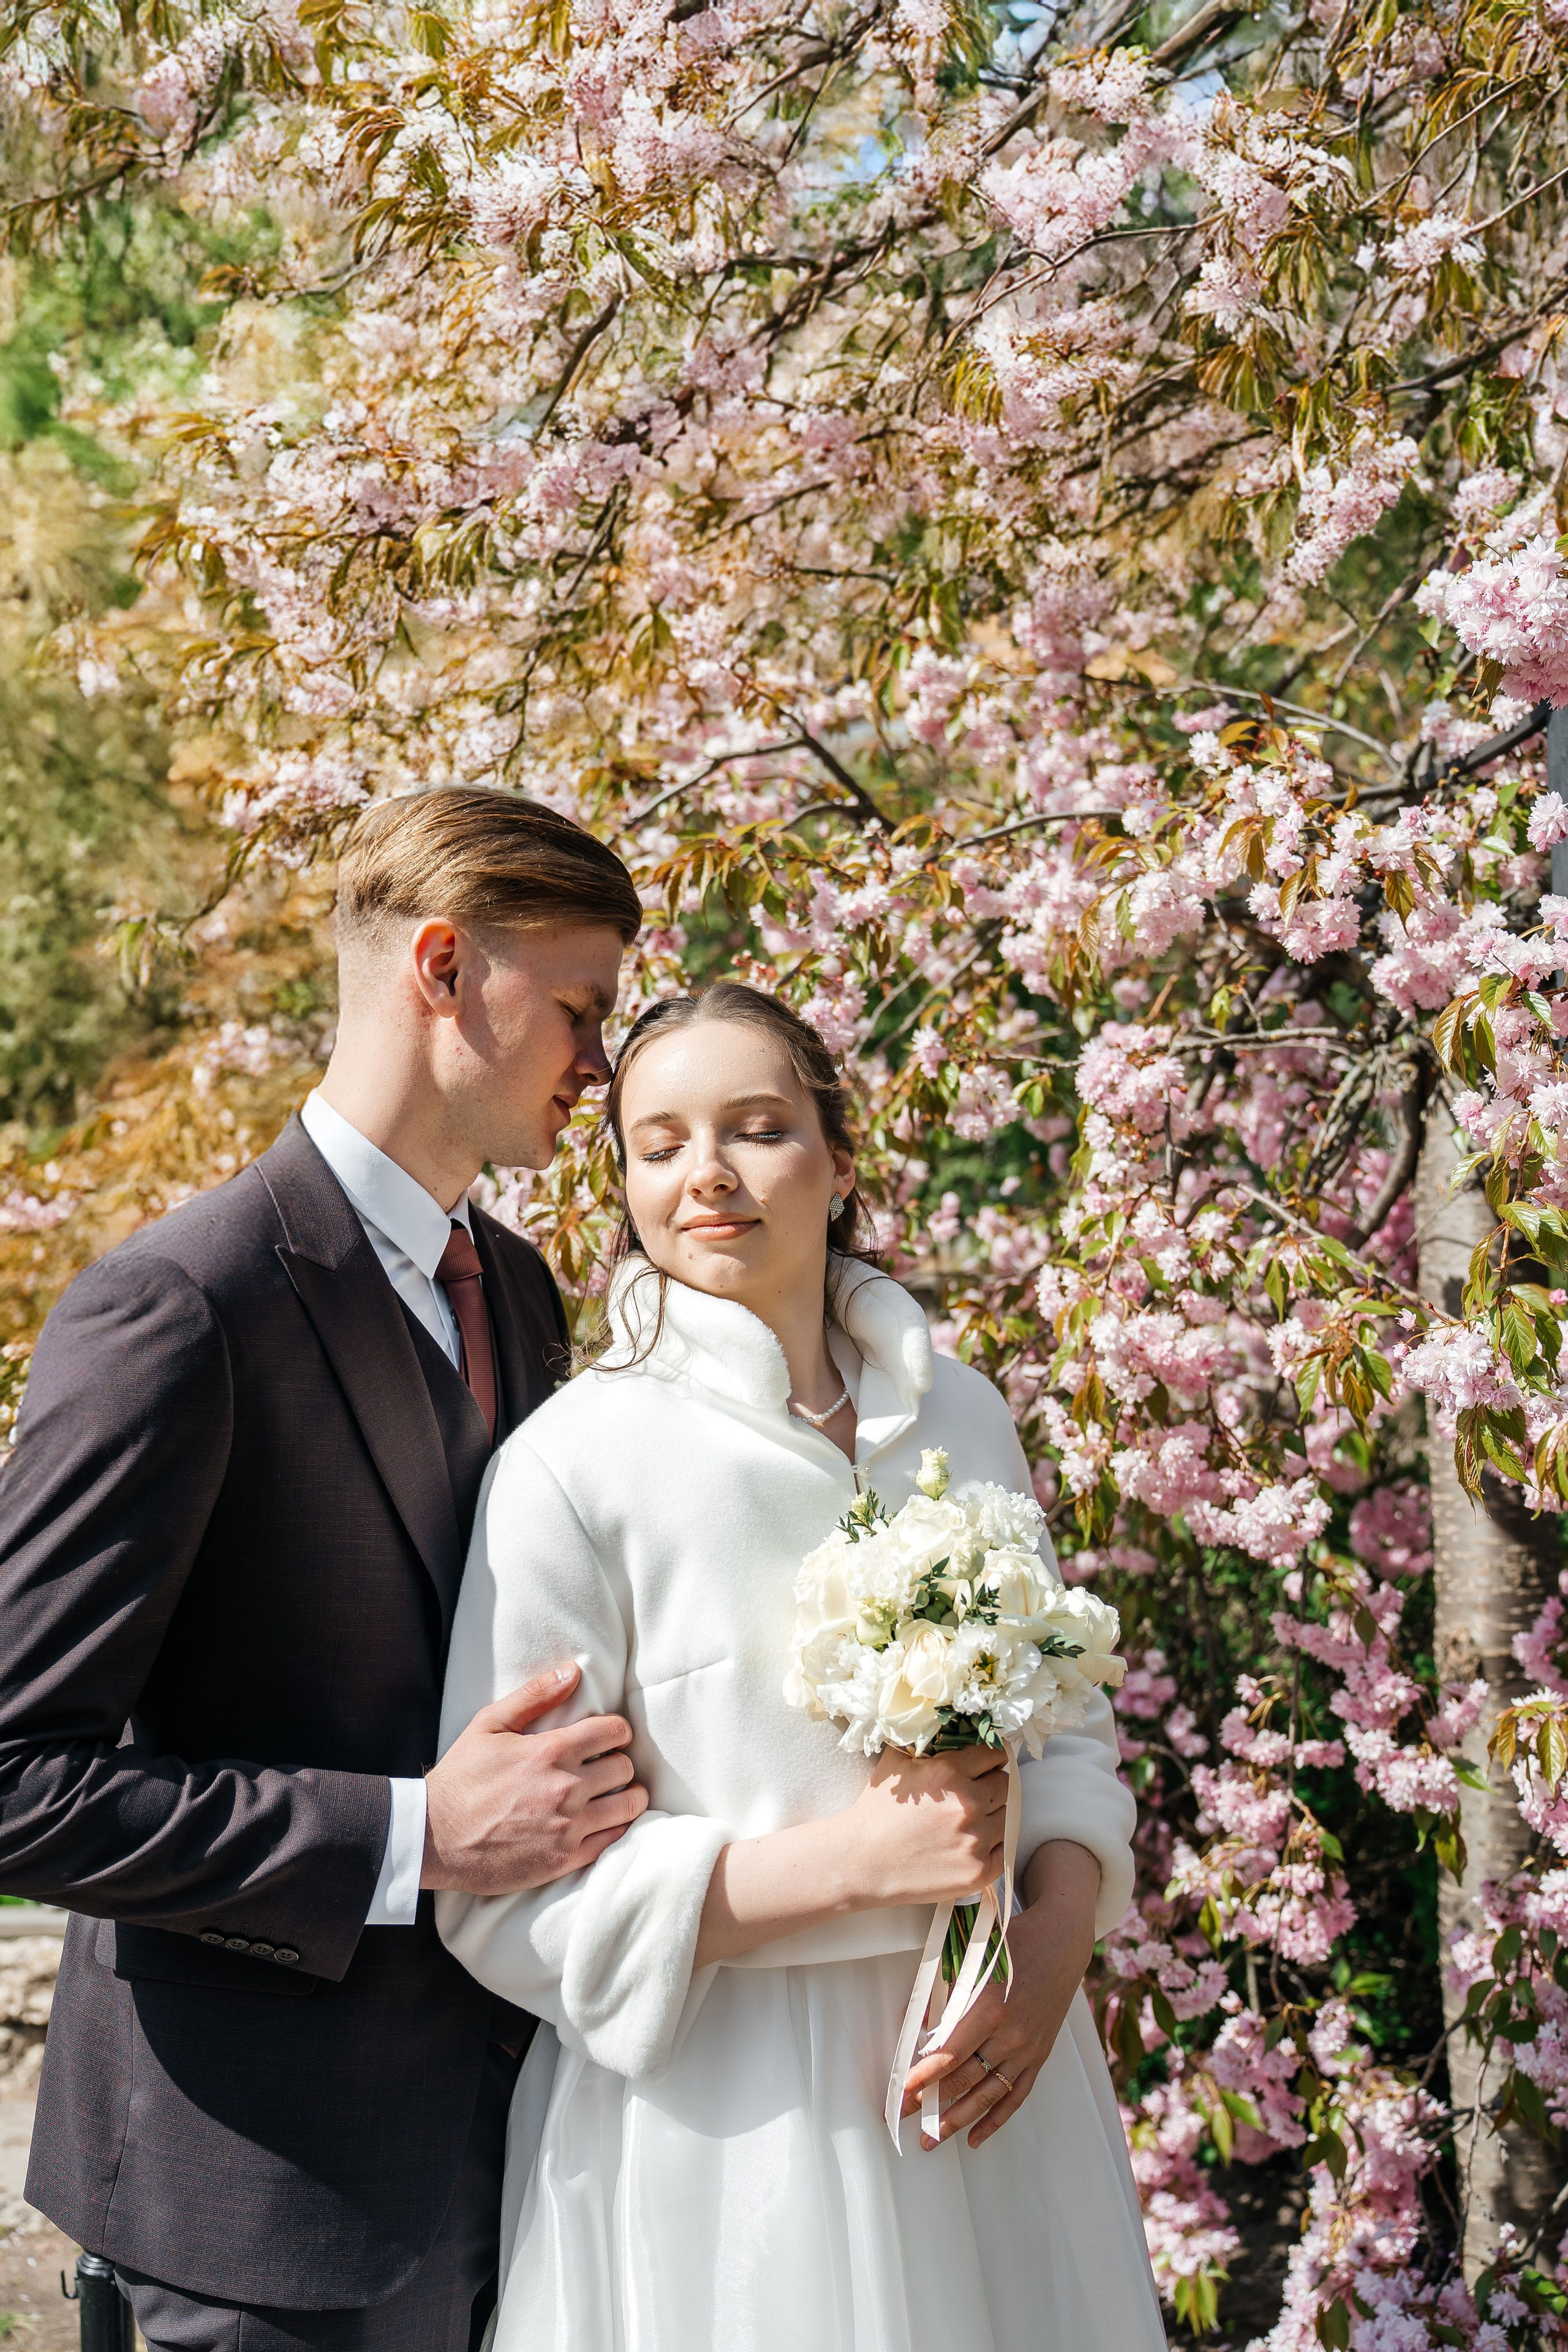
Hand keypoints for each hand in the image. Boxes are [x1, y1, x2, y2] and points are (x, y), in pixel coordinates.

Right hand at [421, 1663, 647, 1894]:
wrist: (435, 1839)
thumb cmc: (461, 1778)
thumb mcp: (489, 1724)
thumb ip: (534, 1695)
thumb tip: (573, 1671)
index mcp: (551, 1751)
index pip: (614, 1731)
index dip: (617, 1731)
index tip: (610, 1737)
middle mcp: (565, 1787)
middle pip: (625, 1768)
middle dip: (620, 1763)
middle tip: (608, 1766)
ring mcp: (567, 1827)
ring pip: (629, 1806)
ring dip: (628, 1796)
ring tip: (616, 1794)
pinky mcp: (564, 1859)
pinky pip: (613, 1840)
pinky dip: (616, 1828)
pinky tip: (605, 1821)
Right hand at [840, 1744, 1009, 1908]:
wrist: (863, 1863)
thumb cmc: (877, 1810)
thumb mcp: (897, 1763)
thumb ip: (927, 1741)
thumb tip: (952, 1724)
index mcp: (948, 1772)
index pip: (993, 1754)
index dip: (987, 1758)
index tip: (982, 1765)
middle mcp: (968, 1804)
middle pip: (1005, 1784)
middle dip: (990, 1785)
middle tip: (972, 1793)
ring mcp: (976, 1840)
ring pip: (1007, 1815)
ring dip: (992, 1815)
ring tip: (966, 1820)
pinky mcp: (980, 1870)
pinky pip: (1004, 1848)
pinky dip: (992, 1844)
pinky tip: (969, 1842)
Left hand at [902, 1839, 1099, 2150]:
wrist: (1062, 1942)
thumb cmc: (1013, 1942)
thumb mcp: (974, 1959)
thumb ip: (944, 1993)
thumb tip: (913, 2026)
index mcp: (991, 2005)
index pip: (950, 2053)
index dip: (923, 2077)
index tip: (900, 2093)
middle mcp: (1011, 2034)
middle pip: (965, 2079)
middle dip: (929, 2102)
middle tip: (901, 2118)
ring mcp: (1028, 2049)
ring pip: (988, 2095)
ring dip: (957, 2120)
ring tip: (930, 2140)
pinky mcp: (1039, 2056)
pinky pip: (1016, 2096)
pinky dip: (996, 2120)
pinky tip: (975, 2139)